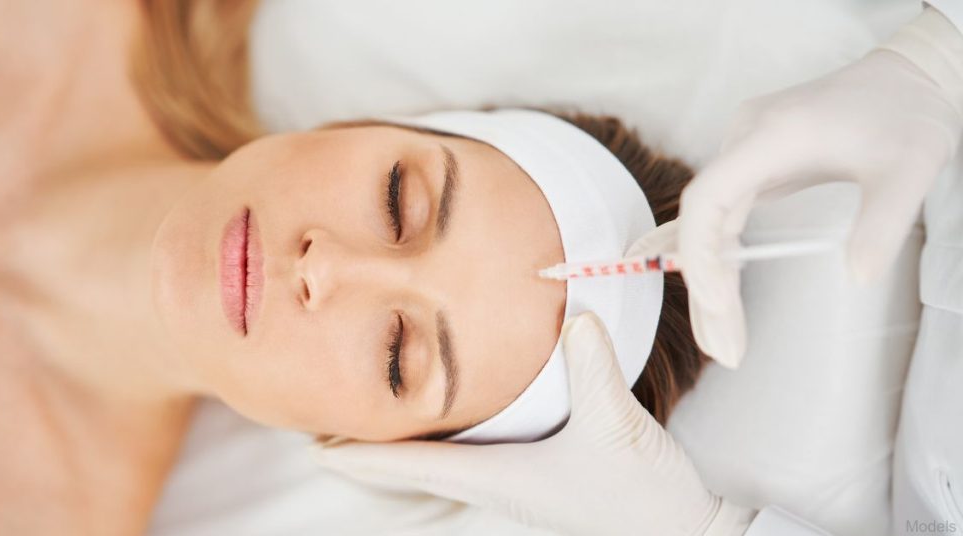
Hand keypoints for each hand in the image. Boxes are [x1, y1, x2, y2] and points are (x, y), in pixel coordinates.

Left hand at [311, 312, 754, 535]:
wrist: (682, 532)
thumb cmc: (644, 494)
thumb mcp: (617, 424)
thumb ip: (592, 368)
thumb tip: (576, 316)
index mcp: (499, 476)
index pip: (412, 466)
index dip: (361, 457)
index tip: (315, 447)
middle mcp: (497, 484)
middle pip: (412, 468)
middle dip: (367, 452)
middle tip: (323, 431)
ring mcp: (515, 485)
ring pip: (438, 464)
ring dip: (399, 449)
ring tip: (366, 427)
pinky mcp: (537, 478)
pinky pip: (469, 459)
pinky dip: (439, 444)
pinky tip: (445, 426)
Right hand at [678, 47, 961, 366]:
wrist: (908, 79)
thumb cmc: (906, 116)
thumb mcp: (909, 170)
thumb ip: (883, 224)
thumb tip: (859, 277)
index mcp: (769, 136)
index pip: (707, 198)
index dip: (702, 254)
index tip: (718, 303)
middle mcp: (743, 141)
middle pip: (702, 224)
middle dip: (706, 290)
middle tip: (725, 350)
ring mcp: (743, 152)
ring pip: (709, 228)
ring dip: (710, 284)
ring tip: (723, 342)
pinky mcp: (751, 165)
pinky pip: (721, 219)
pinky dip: (717, 261)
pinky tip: (713, 295)